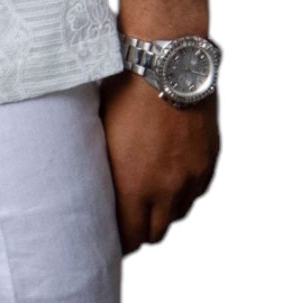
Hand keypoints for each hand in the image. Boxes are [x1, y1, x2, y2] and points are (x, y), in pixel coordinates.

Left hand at [98, 68, 219, 254]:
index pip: (128, 237)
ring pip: (177, 213)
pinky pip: (195, 191)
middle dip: (139, 229)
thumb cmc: (122, 90)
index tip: (109, 235)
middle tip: (126, 218)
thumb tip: (96, 187)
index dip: (118, 240)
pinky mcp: (207, 161)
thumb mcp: (101, 132)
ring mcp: (190, 177)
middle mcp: (165, 189)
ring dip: (162, 210)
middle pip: (154, 233)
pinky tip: (170, 176)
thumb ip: (106, 168)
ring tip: (147, 195)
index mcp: (131, 185)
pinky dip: (183, 190)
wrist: (165, 62)